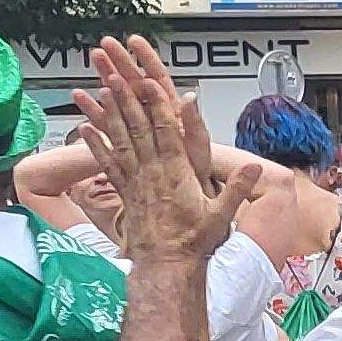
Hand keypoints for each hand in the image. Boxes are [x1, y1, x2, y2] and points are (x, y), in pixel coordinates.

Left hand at [75, 36, 259, 262]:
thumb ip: (237, 189)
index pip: (165, 130)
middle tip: (115, 74)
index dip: (156, 104)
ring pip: (120, 139)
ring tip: (98, 89)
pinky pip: (106, 163)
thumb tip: (257, 166)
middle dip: (127, 99)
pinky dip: (94, 144)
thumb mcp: (222, 215)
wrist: (166, 266)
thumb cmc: (194, 242)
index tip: (147, 82)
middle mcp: (151, 172)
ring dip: (109, 113)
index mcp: (176, 173)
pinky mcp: (124, 192)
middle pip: (137, 128)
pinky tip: (84, 127)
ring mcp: (134, 180)